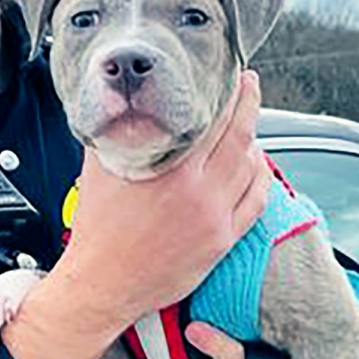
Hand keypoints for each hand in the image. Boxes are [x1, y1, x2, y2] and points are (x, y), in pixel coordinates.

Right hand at [64, 72, 270, 324]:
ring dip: (254, 140)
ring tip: (247, 123)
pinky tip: (256, 165)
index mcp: (172, 172)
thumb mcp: (100, 168)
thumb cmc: (98, 229)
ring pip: (252, 168)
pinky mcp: (222, 241)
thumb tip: (120, 102)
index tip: (229, 74)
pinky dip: (260, 177)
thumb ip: (115, 131)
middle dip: (248, 104)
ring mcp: (215, 218)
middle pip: (241, 137)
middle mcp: (200, 194)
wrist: (102, 284)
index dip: (227, 92)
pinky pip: (256, 202)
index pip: (213, 119)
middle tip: (248, 84)